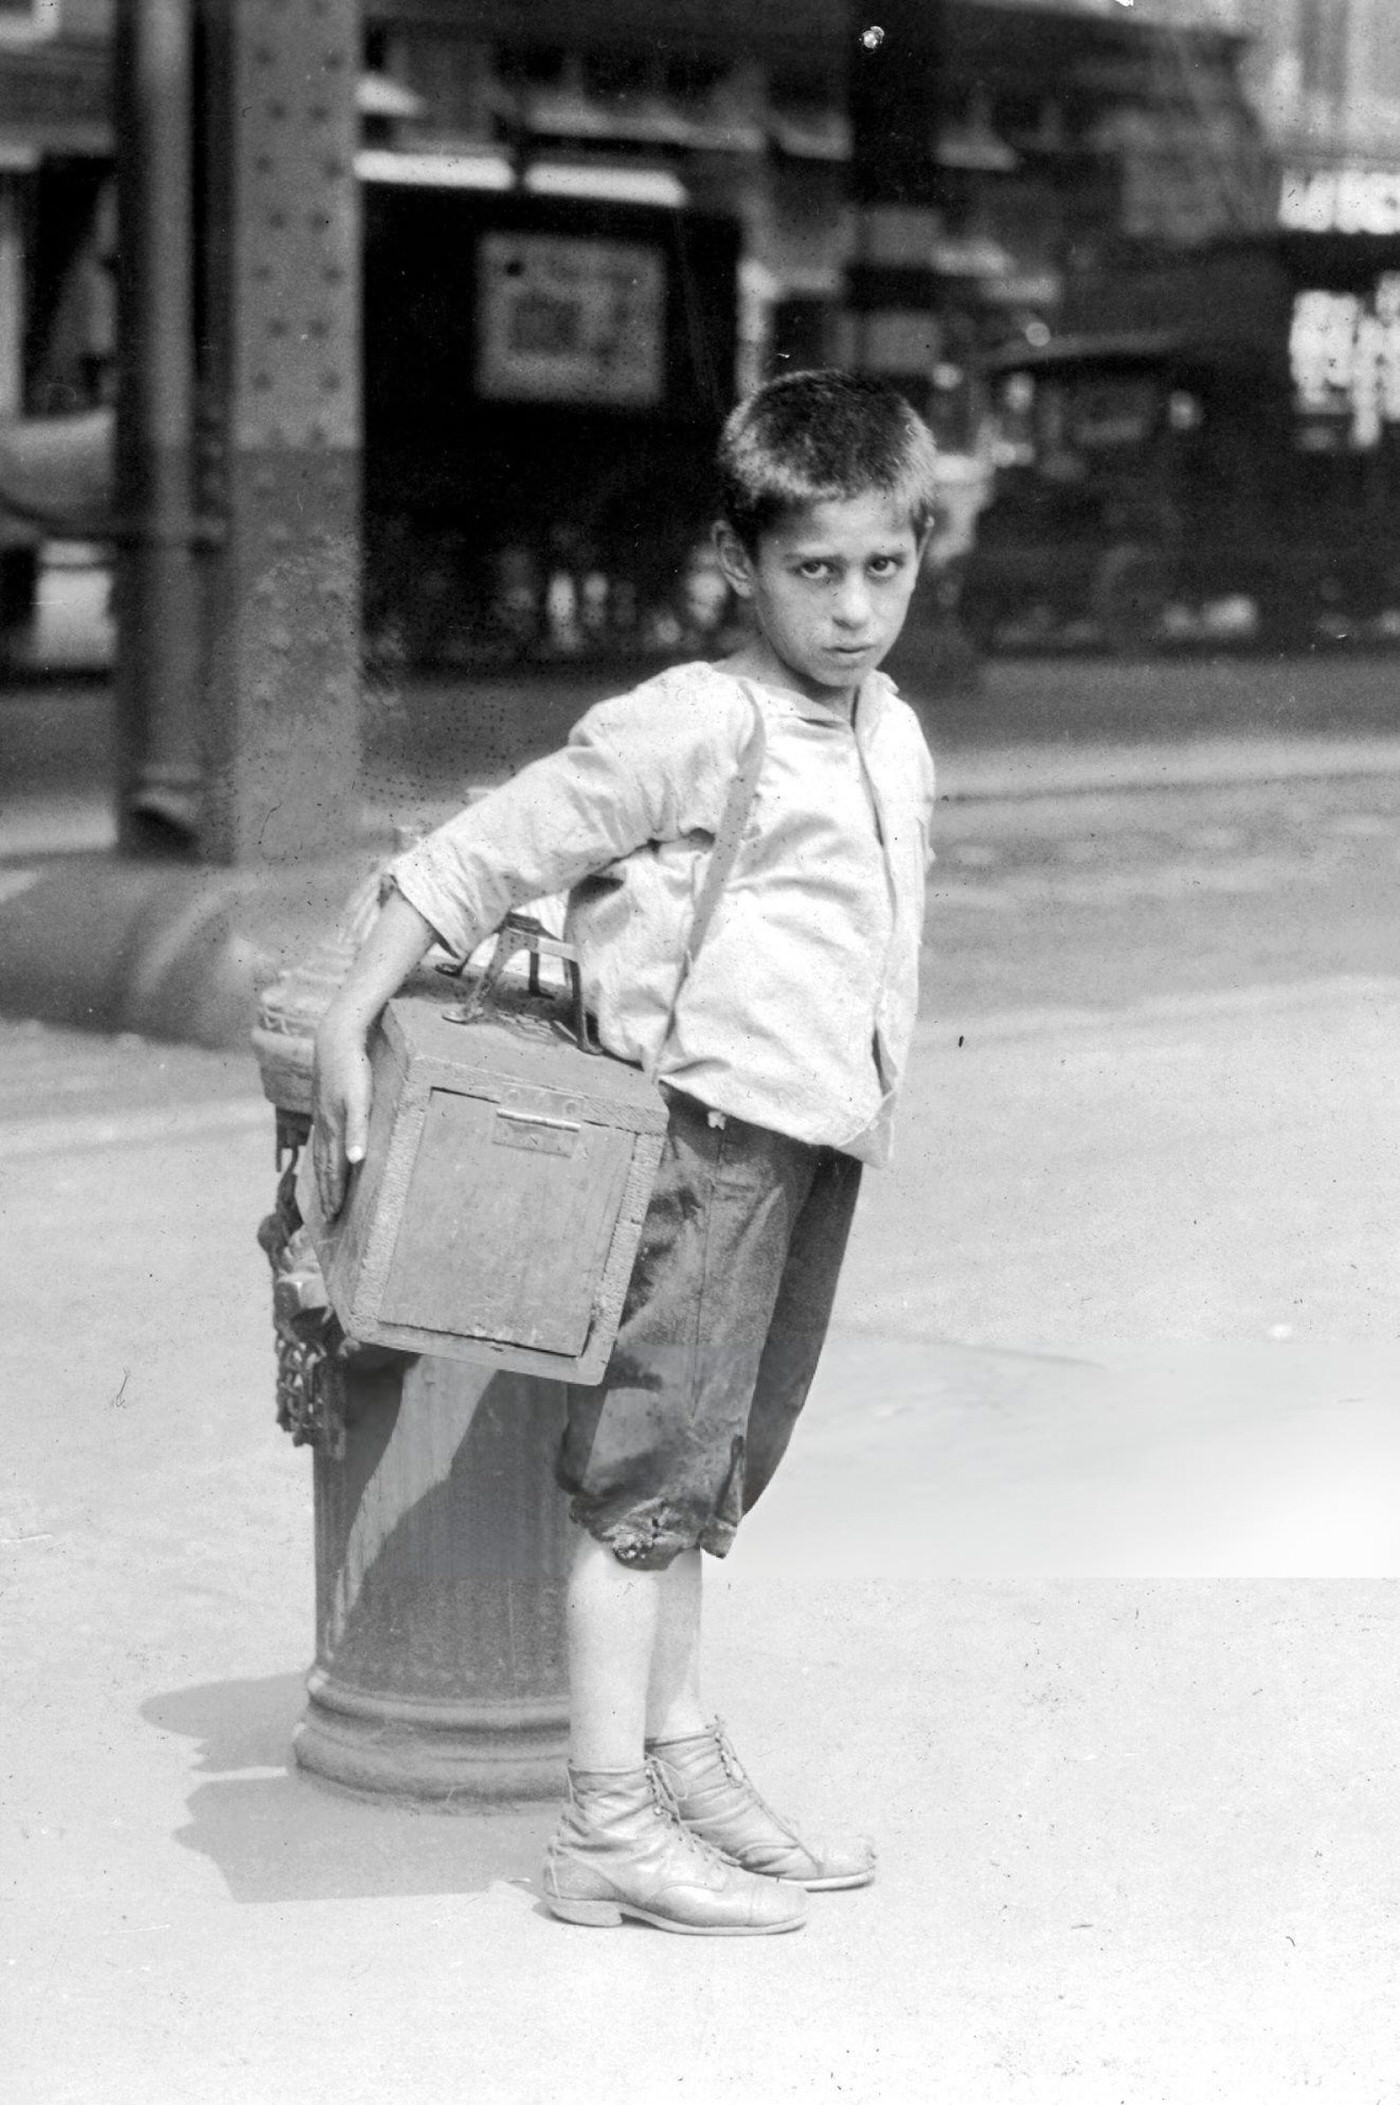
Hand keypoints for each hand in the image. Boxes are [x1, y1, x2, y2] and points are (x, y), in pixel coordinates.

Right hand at [311, 1013, 371, 1219]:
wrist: (335, 1040)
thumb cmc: (353, 1070)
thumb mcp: (360, 1101)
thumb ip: (358, 1131)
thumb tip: (355, 1162)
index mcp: (334, 1128)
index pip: (334, 1169)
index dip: (335, 1192)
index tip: (335, 1215)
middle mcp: (324, 1126)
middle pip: (324, 1166)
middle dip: (327, 1192)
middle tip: (328, 1217)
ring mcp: (322, 1116)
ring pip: (320, 1153)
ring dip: (322, 1176)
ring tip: (323, 1194)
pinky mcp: (323, 1106)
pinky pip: (321, 1139)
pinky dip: (321, 1156)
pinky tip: (324, 1156)